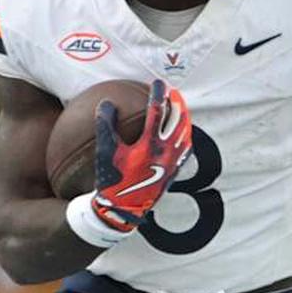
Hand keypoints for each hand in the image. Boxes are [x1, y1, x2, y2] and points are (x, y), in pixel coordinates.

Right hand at [91, 79, 191, 231]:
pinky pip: (185, 152)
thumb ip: (105, 126)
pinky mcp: (173, 173)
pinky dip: (186, 139)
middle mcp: (165, 152)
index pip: (157, 112)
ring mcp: (172, 163)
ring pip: (184, 135)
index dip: (158, 94)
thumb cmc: (112, 181)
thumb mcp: (105, 153)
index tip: (158, 83)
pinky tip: (184, 136)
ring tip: (182, 110)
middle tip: (174, 93)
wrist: (124, 209)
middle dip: (177, 104)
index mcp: (149, 144)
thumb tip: (106, 103)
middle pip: (177, 121)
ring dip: (184, 120)